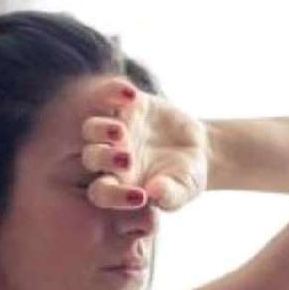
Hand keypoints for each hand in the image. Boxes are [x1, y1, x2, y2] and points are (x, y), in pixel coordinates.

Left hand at [80, 77, 208, 211]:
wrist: (197, 147)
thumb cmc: (186, 176)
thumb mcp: (184, 189)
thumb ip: (170, 195)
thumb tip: (154, 193)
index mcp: (119, 184)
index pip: (102, 193)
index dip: (114, 196)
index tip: (140, 197)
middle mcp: (111, 157)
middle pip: (92, 157)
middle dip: (103, 158)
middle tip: (127, 159)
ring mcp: (118, 129)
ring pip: (91, 128)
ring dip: (101, 129)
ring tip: (121, 130)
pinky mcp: (129, 105)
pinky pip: (110, 95)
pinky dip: (115, 92)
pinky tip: (131, 94)